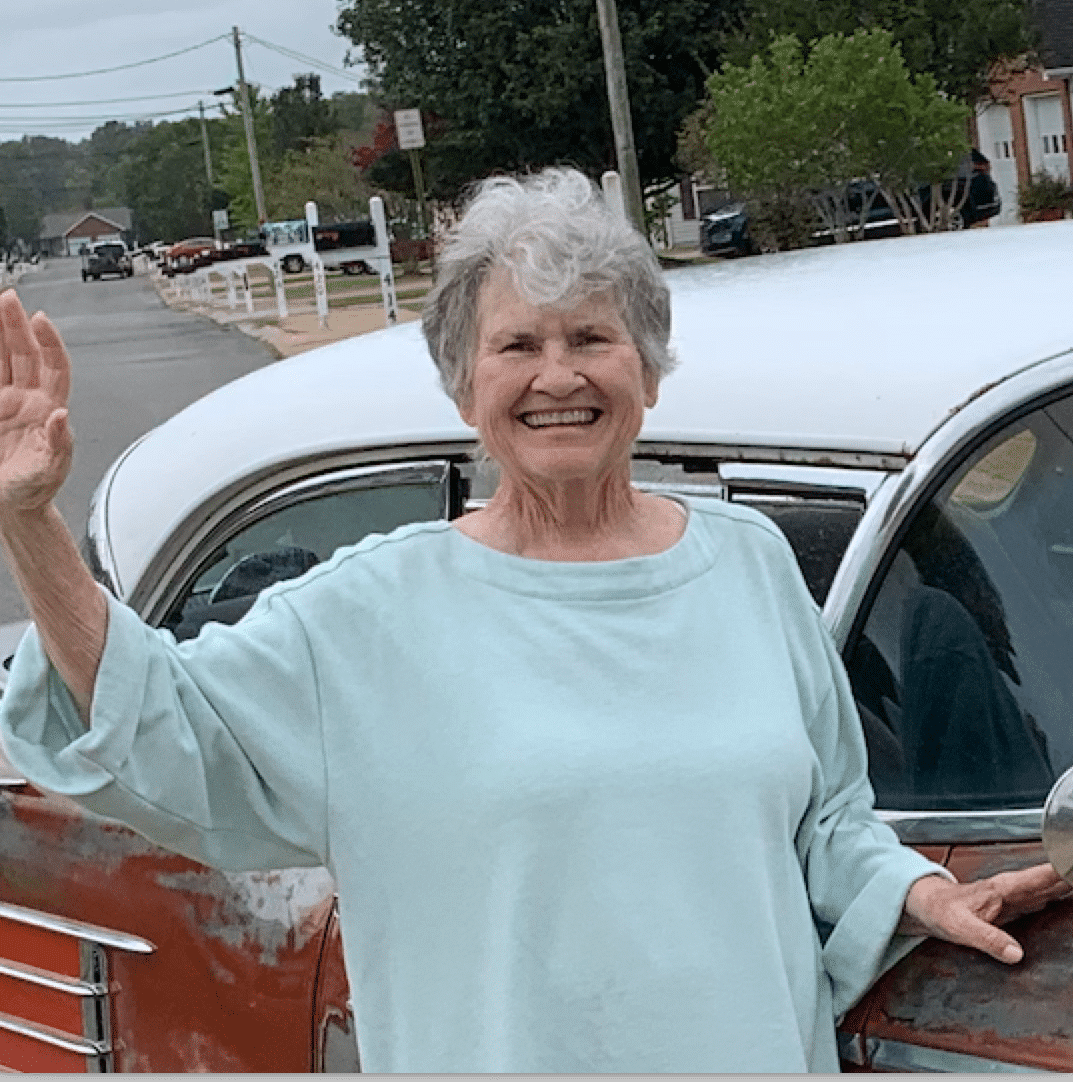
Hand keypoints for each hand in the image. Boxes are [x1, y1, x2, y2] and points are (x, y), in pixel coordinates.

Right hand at [0, 290, 72, 516]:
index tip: (41, 320)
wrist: (10, 504)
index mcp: (50, 409)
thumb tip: (61, 417)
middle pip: (24, 353)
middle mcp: (29, 399)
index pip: (54, 367)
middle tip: (7, 299)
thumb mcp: (49, 470)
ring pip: (1, 358)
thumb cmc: (36, 488)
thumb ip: (57, 444)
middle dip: (16, 325)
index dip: (50, 343)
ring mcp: (5, 401)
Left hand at [900, 863, 1072, 963]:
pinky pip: (1042, 896)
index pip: (1040, 877)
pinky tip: (1069, 896)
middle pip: (1050, 879)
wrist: (927, 905)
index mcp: (1003, 889)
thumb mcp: (960, 927)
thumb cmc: (941, 911)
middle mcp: (1012, 888)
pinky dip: (1059, 893)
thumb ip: (987, 939)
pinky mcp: (1013, 904)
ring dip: (1067, 882)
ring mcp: (1014, 895)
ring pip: (1048, 886)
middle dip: (1069, 874)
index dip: (1062, 871)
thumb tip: (1017, 954)